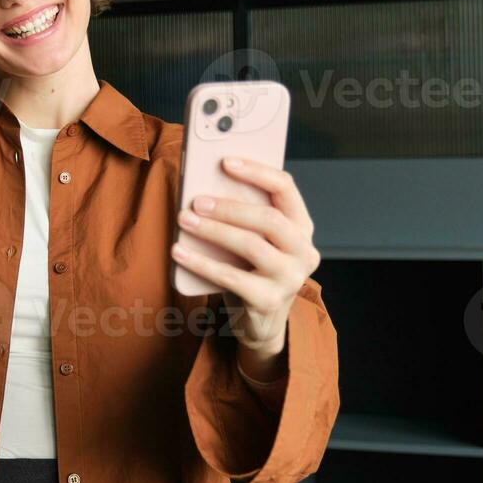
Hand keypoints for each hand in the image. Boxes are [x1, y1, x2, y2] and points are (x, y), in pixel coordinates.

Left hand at [170, 156, 319, 366]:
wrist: (260, 321)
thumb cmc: (251, 267)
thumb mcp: (254, 237)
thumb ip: (242, 212)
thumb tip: (205, 184)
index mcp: (301, 225)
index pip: (285, 187)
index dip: (256, 171)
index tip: (225, 161)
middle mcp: (303, 250)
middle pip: (270, 218)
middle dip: (230, 207)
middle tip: (197, 201)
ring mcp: (290, 278)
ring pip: (252, 246)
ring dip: (214, 230)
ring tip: (184, 220)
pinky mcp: (269, 301)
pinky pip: (232, 278)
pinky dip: (202, 263)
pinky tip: (179, 252)